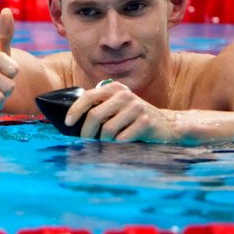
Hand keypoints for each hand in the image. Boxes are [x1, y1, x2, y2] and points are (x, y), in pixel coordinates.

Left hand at [64, 82, 178, 141]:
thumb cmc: (132, 118)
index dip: (75, 110)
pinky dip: (118, 145)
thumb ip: (98, 108)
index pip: (88, 96)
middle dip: (86, 132)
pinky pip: (122, 138)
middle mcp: (124, 95)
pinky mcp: (146, 121)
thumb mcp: (115, 107)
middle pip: (95, 115)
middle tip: (85, 142)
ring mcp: (137, 107)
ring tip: (107, 143)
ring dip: (104, 141)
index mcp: (114, 88)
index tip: (68, 123)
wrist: (165, 124)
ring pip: (108, 129)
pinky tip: (122, 143)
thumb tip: (72, 122)